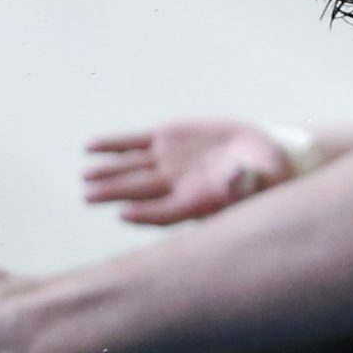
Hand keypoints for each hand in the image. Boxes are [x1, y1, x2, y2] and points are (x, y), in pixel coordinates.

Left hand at [81, 120, 297, 224]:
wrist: (259, 155)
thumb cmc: (266, 175)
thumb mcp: (267, 177)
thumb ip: (249, 181)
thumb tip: (238, 177)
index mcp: (198, 202)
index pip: (166, 212)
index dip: (146, 214)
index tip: (123, 214)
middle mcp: (176, 186)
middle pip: (140, 191)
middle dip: (114, 192)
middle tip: (88, 195)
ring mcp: (167, 162)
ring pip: (131, 167)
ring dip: (108, 171)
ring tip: (85, 174)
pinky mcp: (166, 139)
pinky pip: (134, 142)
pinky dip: (113, 144)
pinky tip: (90, 146)